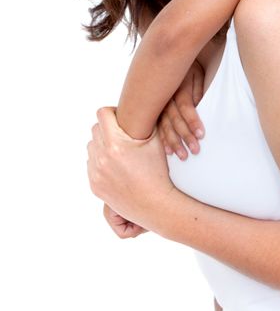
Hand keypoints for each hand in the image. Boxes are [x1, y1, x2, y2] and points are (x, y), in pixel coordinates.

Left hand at [87, 107, 174, 232]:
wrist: (154, 203)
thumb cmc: (157, 171)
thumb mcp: (154, 140)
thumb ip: (142, 122)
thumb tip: (136, 106)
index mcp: (115, 144)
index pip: (102, 114)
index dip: (112, 112)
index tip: (120, 117)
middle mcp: (102, 157)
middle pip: (95, 129)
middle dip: (107, 128)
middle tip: (122, 134)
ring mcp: (96, 172)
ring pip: (92, 146)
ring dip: (102, 145)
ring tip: (119, 152)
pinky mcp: (94, 185)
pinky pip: (91, 163)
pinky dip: (100, 161)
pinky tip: (116, 166)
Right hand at [159, 61, 204, 159]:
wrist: (168, 57)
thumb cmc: (189, 68)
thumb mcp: (197, 74)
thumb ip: (197, 90)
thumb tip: (199, 106)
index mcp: (177, 87)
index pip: (185, 106)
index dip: (193, 120)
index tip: (202, 134)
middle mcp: (165, 97)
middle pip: (175, 119)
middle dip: (185, 136)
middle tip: (195, 150)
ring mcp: (158, 104)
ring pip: (165, 125)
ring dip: (174, 142)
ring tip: (183, 156)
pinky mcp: (155, 110)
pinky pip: (157, 127)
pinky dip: (163, 139)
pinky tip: (168, 151)